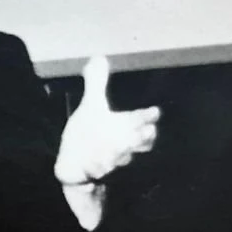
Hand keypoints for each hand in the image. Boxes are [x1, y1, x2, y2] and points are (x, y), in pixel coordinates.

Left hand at [56, 56, 160, 185]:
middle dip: (141, 137)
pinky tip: (93, 164)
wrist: (76, 167)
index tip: (154, 112)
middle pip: (137, 141)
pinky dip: (96, 168)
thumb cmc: (89, 133)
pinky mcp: (93, 174)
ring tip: (117, 148)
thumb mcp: (91, 107)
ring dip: (121, 153)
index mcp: (121, 126)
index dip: (146, 117)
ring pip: (120, 158)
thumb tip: (98, 56)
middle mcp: (120, 144)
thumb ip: (96, 83)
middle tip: (148, 131)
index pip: (139, 120)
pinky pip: (97, 172)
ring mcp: (108, 161)